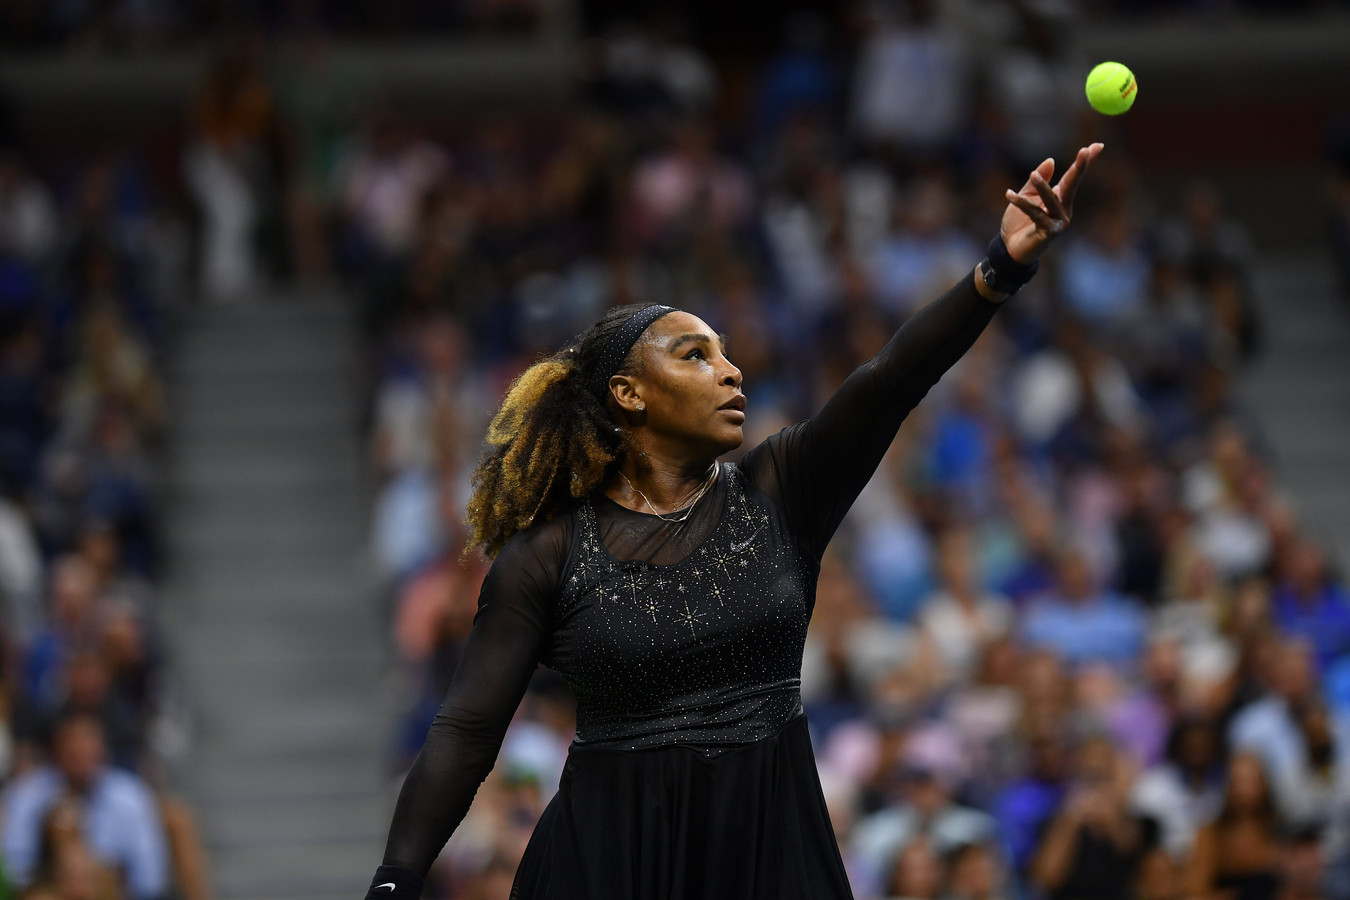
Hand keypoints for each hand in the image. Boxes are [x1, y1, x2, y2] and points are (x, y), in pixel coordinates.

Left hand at [1001, 143, 1103, 264]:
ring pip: (1052, 200)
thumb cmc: (1019, 222)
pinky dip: (1022, 203)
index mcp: (1060, 198)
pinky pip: (1035, 214)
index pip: (1073, 177)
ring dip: (1042, 187)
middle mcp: (1063, 209)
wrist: (1009, 248)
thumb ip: (1038, 179)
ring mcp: (1058, 222)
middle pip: (1072, 185)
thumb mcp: (1027, 196)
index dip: (1084, 162)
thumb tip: (1051, 160)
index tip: (1097, 145)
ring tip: (1032, 175)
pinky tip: (1009, 194)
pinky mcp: (1048, 232)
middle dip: (1079, 168)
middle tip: (1084, 151)